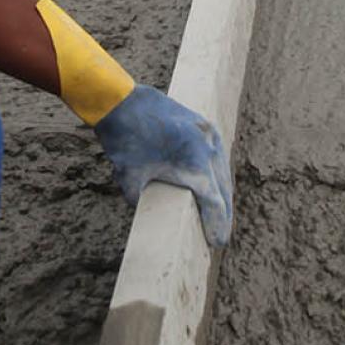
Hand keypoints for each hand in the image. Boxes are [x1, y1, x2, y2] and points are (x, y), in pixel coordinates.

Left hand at [94, 83, 232, 245]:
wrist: (120, 101)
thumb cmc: (124, 142)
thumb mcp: (131, 183)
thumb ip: (147, 203)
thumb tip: (157, 219)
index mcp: (194, 164)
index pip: (214, 202)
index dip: (218, 225)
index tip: (217, 243)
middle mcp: (207, 147)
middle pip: (224, 189)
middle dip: (223, 214)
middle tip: (220, 237)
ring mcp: (209, 133)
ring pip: (223, 171)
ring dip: (222, 194)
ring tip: (219, 215)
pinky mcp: (205, 124)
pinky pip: (217, 155)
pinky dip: (217, 174)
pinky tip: (213, 187)